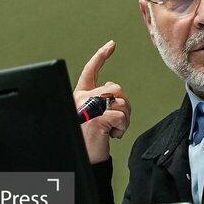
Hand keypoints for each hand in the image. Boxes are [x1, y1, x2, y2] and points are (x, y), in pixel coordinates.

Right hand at [74, 40, 130, 163]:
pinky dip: (122, 128)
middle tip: (117, 121)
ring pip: (120, 101)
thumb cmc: (88, 139)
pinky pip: (121, 116)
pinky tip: (112, 136)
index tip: (111, 45)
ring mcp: (87, 108)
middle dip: (123, 104)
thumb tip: (111, 87)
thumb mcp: (91, 115)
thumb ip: (99, 99)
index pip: (90, 71)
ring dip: (124, 118)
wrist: (82, 159)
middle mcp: (81, 98)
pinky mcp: (96, 119)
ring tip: (113, 130)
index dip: (101, 56)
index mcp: (79, 95)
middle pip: (115, 88)